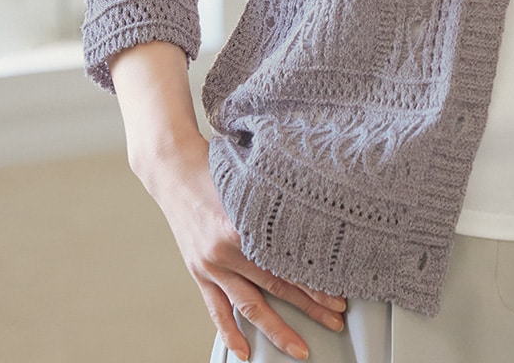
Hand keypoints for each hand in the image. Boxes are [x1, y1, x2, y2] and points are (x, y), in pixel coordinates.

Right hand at [141, 132, 345, 361]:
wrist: (174, 171)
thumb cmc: (218, 169)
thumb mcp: (252, 184)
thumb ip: (277, 207)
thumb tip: (316, 223)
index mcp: (244, 225)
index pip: (288, 262)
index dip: (316, 282)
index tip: (339, 294)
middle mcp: (227, 251)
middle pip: (277, 286)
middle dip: (310, 306)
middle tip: (335, 320)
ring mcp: (210, 266)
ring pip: (250, 305)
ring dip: (277, 330)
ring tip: (300, 348)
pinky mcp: (198, 273)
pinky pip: (216, 309)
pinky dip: (229, 333)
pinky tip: (244, 352)